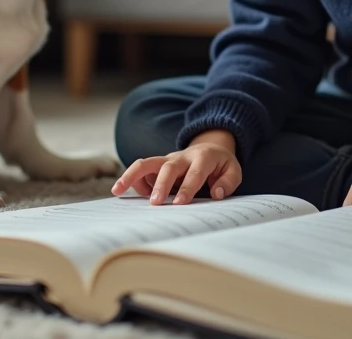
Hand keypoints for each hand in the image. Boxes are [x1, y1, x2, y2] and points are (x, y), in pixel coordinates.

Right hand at [110, 130, 241, 204]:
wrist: (210, 148)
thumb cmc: (221, 165)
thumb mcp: (233, 171)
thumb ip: (228, 182)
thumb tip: (216, 194)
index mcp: (203, 157)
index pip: (194, 173)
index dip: (187, 187)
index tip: (180, 203)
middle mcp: (182, 156)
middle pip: (167, 166)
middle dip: (160, 184)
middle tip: (155, 203)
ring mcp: (167, 159)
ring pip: (146, 162)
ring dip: (131, 175)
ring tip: (117, 190)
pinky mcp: (157, 165)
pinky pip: (142, 171)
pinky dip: (136, 182)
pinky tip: (137, 196)